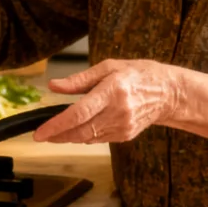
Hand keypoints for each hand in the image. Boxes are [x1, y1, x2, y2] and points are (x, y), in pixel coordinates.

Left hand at [33, 59, 185, 143]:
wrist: (168, 93)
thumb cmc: (138, 75)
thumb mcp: (108, 67)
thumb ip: (79, 80)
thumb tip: (54, 86)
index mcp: (112, 91)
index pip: (79, 113)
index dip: (57, 125)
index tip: (40, 132)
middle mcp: (118, 111)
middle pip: (81, 131)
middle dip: (58, 136)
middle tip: (42, 135)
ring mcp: (123, 126)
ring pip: (88, 138)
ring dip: (69, 137)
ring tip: (55, 133)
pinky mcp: (125, 135)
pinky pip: (99, 139)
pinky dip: (84, 136)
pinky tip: (77, 131)